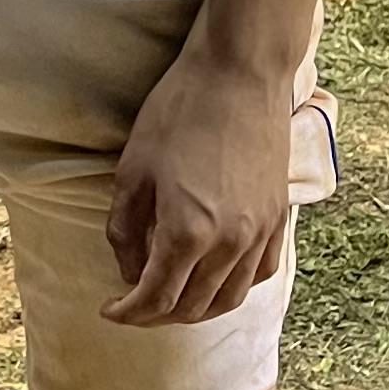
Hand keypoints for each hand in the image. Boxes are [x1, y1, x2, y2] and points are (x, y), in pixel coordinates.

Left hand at [102, 39, 293, 325]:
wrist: (240, 74)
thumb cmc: (179, 112)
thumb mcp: (133, 171)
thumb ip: (125, 230)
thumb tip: (129, 271)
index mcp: (188, 232)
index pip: (155, 298)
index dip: (127, 312)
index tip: (109, 309)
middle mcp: (230, 243)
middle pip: (192, 307)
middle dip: (157, 315)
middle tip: (134, 305)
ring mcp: (260, 232)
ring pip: (229, 297)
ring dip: (197, 310)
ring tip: (172, 301)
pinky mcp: (279, 217)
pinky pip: (260, 272)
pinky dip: (234, 288)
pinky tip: (215, 280)